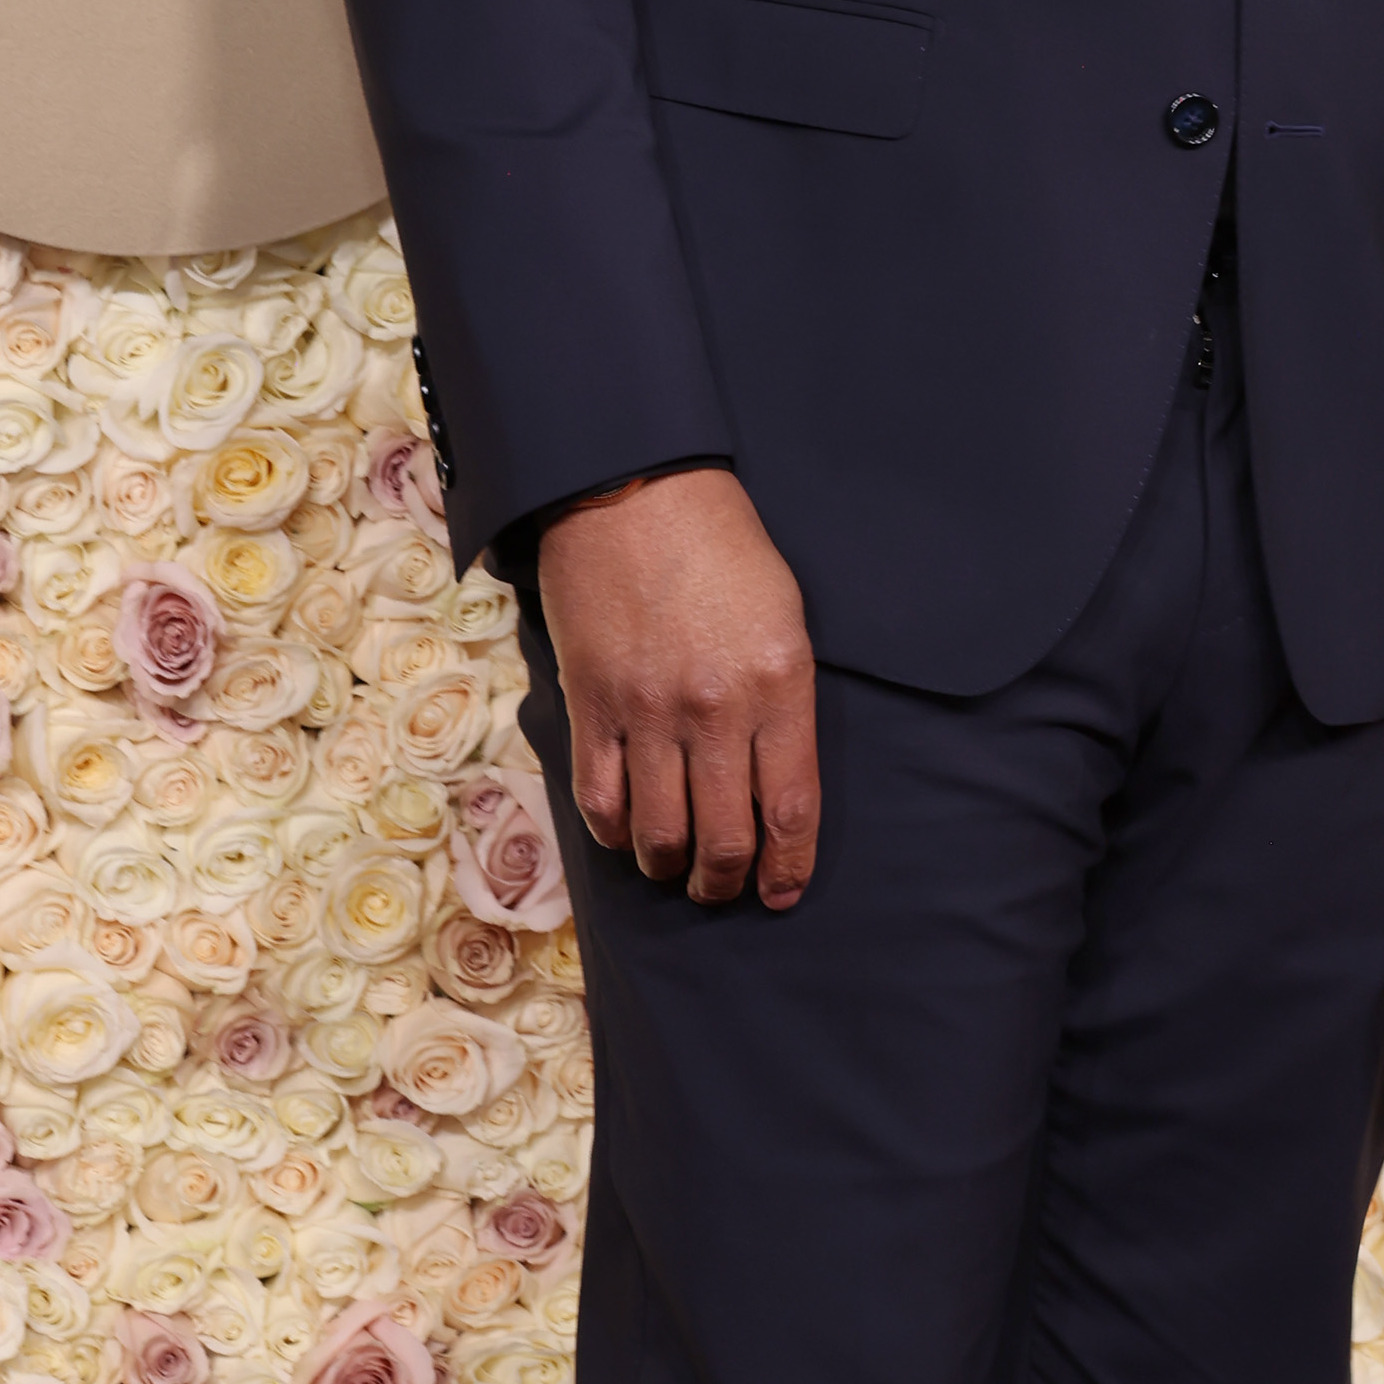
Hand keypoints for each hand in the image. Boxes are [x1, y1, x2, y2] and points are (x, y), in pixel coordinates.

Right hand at [537, 467, 817, 911]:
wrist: (633, 492)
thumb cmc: (722, 547)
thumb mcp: (785, 614)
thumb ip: (785, 699)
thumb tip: (776, 778)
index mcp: (778, 682)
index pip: (791, 808)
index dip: (789, 865)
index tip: (783, 891)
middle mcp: (716, 708)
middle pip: (724, 837)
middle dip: (726, 880)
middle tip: (724, 886)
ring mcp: (648, 711)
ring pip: (660, 834)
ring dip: (671, 867)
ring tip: (677, 868)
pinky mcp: (592, 706)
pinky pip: (601, 800)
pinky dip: (616, 833)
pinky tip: (629, 832)